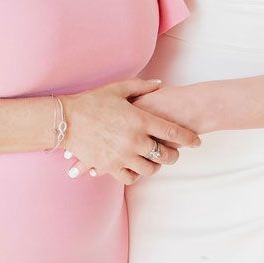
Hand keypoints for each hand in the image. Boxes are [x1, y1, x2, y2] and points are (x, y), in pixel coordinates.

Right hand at [60, 79, 201, 184]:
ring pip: (150, 169)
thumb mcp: (118, 88)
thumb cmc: (92, 102)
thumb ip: (142, 87)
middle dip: (174, 155)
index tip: (196, 142)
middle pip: (165, 155)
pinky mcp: (109, 166)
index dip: (189, 138)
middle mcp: (134, 140)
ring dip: (155, 165)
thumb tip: (160, 85)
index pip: (173, 132)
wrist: (66, 120)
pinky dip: (136, 174)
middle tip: (174, 153)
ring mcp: (122, 155)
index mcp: (140, 119)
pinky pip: (130, 177)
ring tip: (154, 160)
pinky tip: (135, 167)